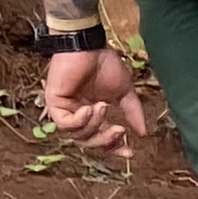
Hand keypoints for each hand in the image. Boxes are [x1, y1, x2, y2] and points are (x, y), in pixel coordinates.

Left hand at [42, 45, 152, 162]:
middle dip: (105, 140)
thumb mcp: (124, 92)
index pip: (101, 138)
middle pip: (88, 142)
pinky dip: (80, 120)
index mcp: (92, 113)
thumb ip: (132, 112)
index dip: (114, 148)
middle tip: (118, 130)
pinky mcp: (54, 103)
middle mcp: (77, 114)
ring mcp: (64, 109)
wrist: (90, 46)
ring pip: (77, 135)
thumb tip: (143, 133)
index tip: (129, 152)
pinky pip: (65, 123)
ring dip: (95, 125)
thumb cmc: (104, 63)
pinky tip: (89, 108)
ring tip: (103, 106)